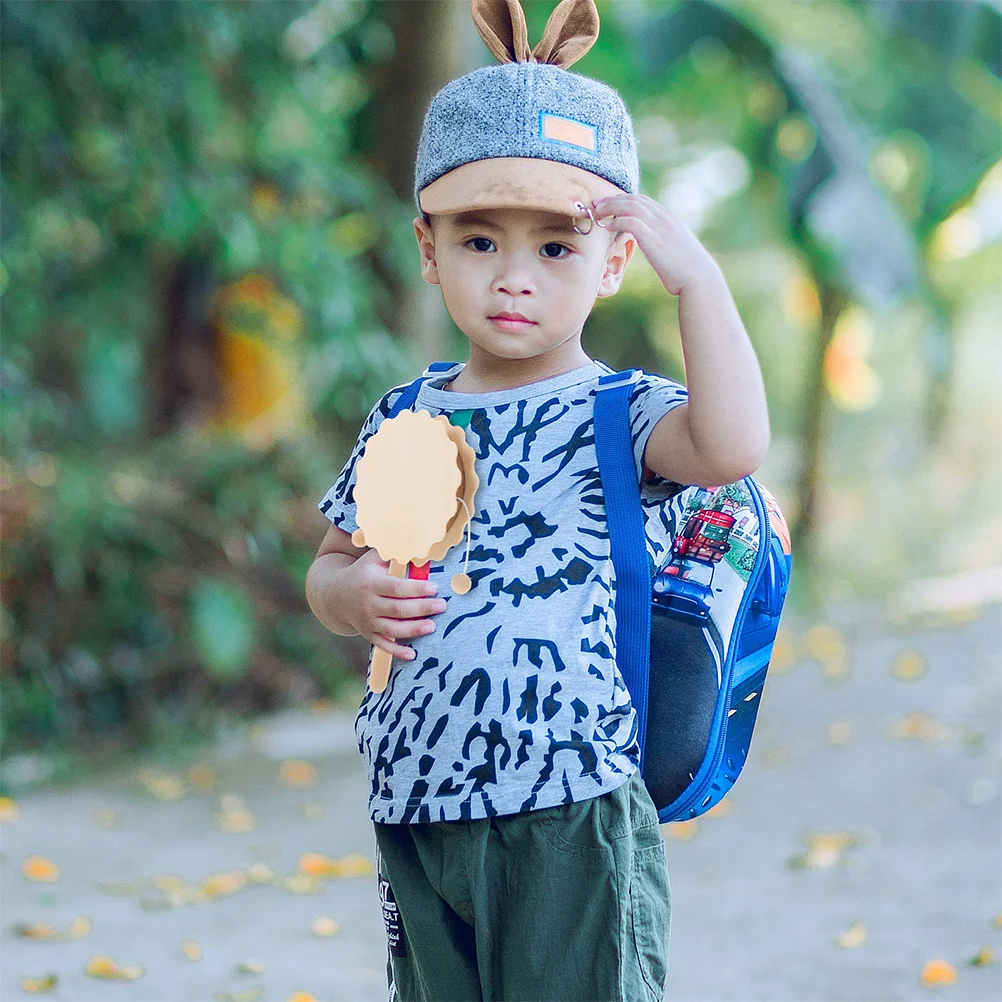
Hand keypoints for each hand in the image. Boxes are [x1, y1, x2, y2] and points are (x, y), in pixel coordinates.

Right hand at [338, 549, 447, 661]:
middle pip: (398, 609)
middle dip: (421, 608)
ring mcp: (368, 622)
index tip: (435, 588)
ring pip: (392, 628)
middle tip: (442, 606)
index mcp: (371, 583)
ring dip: (413, 629)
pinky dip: (397, 652)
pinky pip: (383, 645)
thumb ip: (394, 553)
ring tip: (432, 626)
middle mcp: (368, 604)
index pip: (397, 588)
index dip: (416, 589)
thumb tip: (420, 545)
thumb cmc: (364, 572)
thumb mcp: (374, 558)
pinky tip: (413, 655)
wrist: (335, 594)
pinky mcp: (368, 634)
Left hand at [592, 193, 718, 296]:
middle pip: (634, 199)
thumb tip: (658, 249)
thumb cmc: (687, 272)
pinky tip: (606, 226)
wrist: (699, 279)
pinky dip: (616, 221)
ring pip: (630, 205)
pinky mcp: (653, 238)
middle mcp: (665, 218)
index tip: (609, 204)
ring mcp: (660, 226)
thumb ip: (665, 244)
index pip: (643, 201)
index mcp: (670, 219)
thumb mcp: (675, 251)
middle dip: (613, 199)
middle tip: (596, 203)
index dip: (624, 200)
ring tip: (596, 211)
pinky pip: (630, 221)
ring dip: (610, 206)